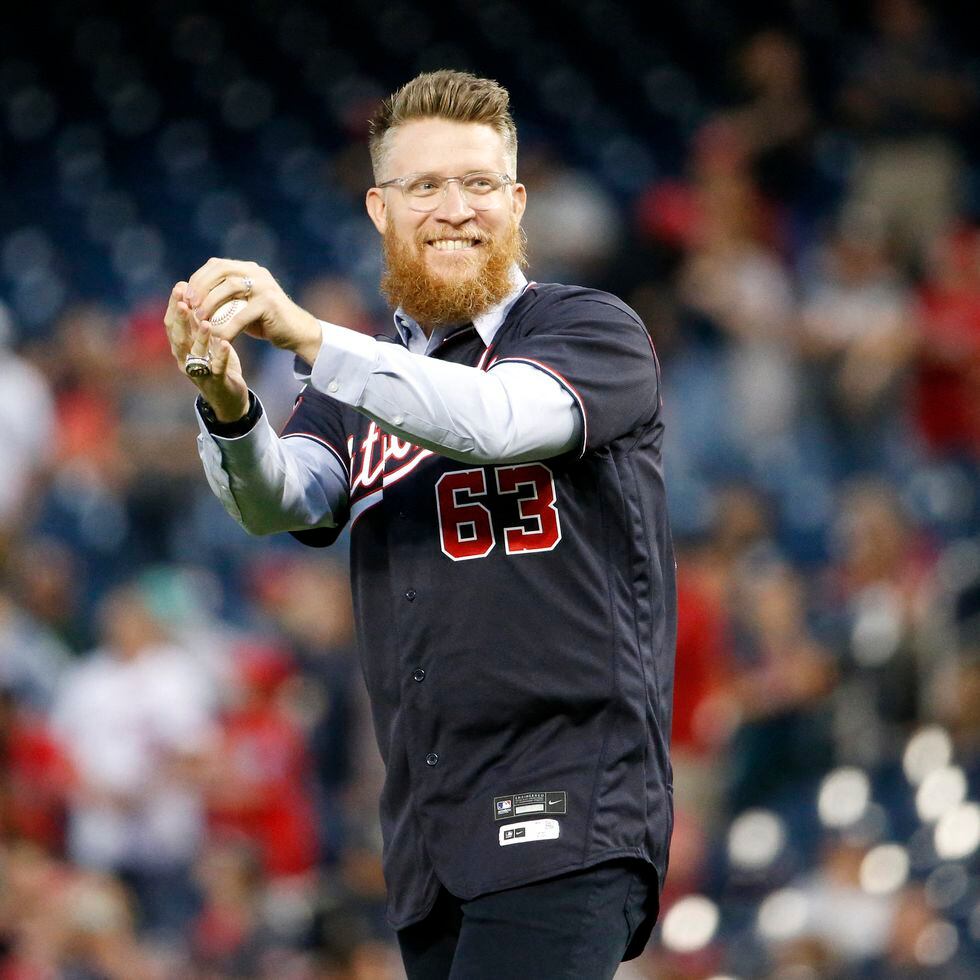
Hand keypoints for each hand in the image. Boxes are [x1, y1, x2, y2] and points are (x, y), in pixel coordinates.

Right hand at [164, 281, 248, 421]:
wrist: (228, 396)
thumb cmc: (215, 362)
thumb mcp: (204, 340)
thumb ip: (196, 321)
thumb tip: (189, 289)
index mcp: (181, 347)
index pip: (171, 324)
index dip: (173, 305)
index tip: (180, 285)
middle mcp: (185, 360)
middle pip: (178, 338)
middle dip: (180, 319)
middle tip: (185, 301)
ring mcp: (199, 373)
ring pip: (195, 354)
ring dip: (199, 338)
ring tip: (205, 322)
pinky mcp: (216, 382)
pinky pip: (216, 369)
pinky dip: (220, 357)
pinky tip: (225, 345)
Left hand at [184, 257, 322, 363]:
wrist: (296, 333)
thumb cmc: (265, 321)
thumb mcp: (241, 305)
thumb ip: (223, 297)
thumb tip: (191, 297)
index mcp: (248, 268)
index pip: (216, 264)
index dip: (198, 278)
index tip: (186, 296)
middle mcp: (256, 272)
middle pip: (221, 270)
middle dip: (201, 287)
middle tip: (190, 305)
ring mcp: (264, 286)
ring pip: (229, 288)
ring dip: (210, 304)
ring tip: (200, 319)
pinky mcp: (269, 304)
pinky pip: (241, 315)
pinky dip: (227, 327)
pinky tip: (218, 338)